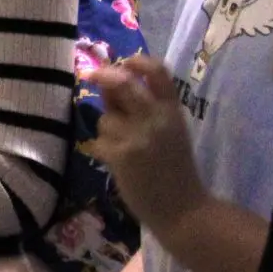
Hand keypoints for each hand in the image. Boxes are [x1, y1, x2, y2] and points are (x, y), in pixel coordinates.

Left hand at [94, 58, 208, 233]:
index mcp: (173, 110)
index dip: (138, 61)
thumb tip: (109, 85)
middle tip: (89, 74)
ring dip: (107, 131)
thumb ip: (144, 109)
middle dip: (103, 76)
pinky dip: (102, 151)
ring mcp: (138, 136)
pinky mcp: (122, 155)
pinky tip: (116, 163)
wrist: (183, 209)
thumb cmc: (174, 170)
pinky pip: (99, 142)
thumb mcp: (169, 131)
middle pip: (124, 83)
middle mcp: (156, 118)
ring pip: (106, 119)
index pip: (158, 72)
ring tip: (123, 150)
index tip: (125, 61)